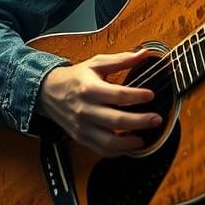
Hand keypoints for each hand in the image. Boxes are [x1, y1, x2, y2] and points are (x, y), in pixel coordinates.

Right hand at [38, 49, 160, 157]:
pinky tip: (129, 145)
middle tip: (156, 119)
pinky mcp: (81, 138)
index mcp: (90, 89)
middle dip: (140, 121)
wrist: (48, 93)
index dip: (137, 96)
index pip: (118, 95)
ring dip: (130, 142)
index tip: (151, 95)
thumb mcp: (96, 63)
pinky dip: (118, 151)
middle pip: (116, 120)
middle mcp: (85, 110)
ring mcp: (82, 127)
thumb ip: (121, 60)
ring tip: (145, 137)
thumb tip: (144, 53)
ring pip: (109, 141)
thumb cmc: (76, 77)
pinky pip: (101, 150)